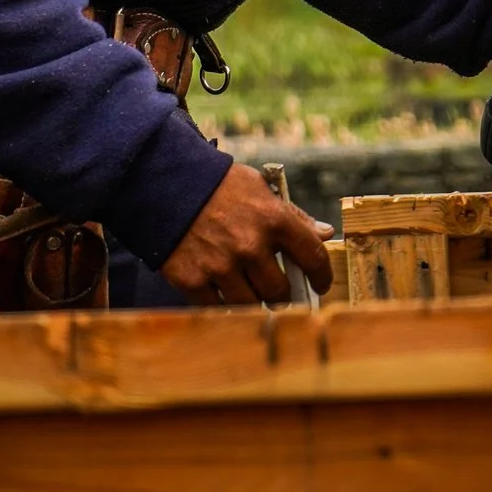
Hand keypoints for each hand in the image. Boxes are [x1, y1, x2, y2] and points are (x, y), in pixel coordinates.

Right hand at [160, 162, 334, 305]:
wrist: (165, 184)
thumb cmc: (219, 185)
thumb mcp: (260, 189)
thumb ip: (294, 215)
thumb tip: (325, 233)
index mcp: (273, 219)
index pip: (312, 257)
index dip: (321, 276)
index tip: (321, 285)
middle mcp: (250, 246)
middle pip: (280, 291)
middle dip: (282, 293)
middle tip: (277, 291)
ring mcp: (221, 266)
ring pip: (251, 304)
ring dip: (254, 300)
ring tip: (249, 291)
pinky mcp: (193, 280)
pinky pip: (217, 307)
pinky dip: (222, 302)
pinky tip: (222, 292)